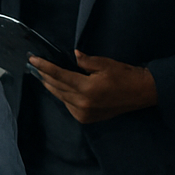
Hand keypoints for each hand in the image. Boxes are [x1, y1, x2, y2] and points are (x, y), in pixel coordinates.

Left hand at [30, 51, 156, 122]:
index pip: (58, 75)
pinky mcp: (86, 118)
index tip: (32, 59)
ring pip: (60, 97)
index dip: (44, 67)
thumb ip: (85, 61)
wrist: (142, 93)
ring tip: (41, 75)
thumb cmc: (124, 76)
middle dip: (44, 75)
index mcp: (87, 88)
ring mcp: (84, 113)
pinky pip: (68, 105)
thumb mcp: (105, 64)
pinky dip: (62, 96)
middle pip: (56, 87)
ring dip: (51, 86)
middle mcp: (82, 103)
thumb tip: (72, 55)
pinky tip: (58, 88)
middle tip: (33, 66)